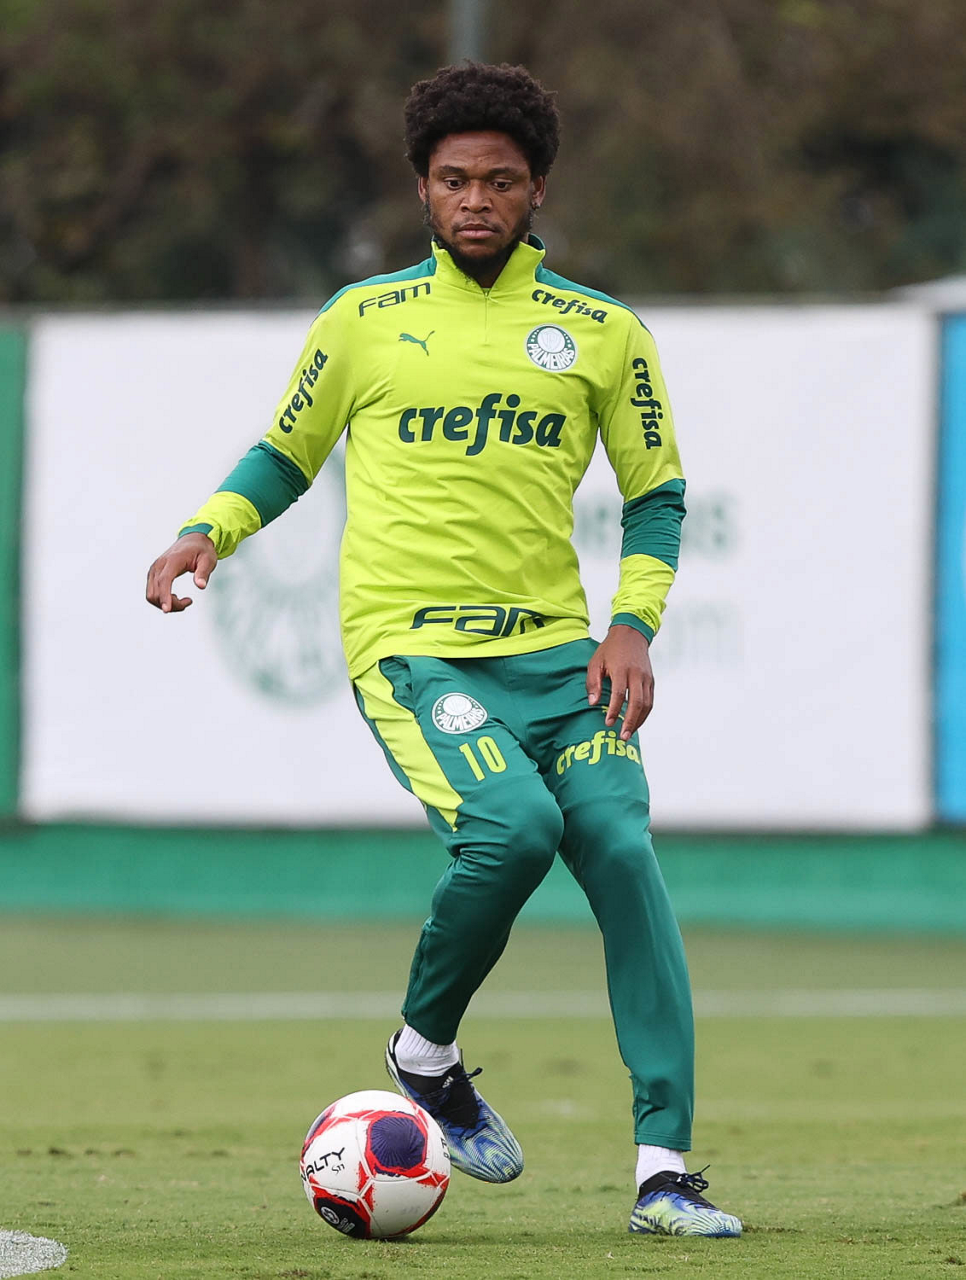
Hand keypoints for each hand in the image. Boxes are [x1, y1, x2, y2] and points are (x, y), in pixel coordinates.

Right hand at [145, 532, 216, 613]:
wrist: (192, 540)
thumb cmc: (202, 550)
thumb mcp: (208, 560)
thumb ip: (203, 573)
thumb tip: (201, 586)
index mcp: (173, 560)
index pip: (164, 580)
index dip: (164, 596)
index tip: (166, 610)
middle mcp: (159, 565)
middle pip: (156, 592)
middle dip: (171, 604)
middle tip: (189, 601)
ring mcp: (154, 570)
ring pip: (152, 595)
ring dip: (166, 603)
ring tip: (184, 600)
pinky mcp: (153, 574)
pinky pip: (153, 592)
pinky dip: (162, 599)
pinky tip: (175, 597)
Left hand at [586, 624, 653, 740]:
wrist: (631, 635)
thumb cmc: (610, 649)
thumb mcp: (595, 662)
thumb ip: (593, 682)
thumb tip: (593, 703)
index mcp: (621, 669)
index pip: (619, 694)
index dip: (614, 711)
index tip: (608, 723)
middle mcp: (637, 675)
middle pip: (637, 702)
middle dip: (630, 722)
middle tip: (622, 736)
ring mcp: (646, 678)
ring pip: (647, 704)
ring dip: (639, 721)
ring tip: (629, 733)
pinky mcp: (651, 680)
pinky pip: (650, 701)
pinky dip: (645, 714)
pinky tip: (636, 722)